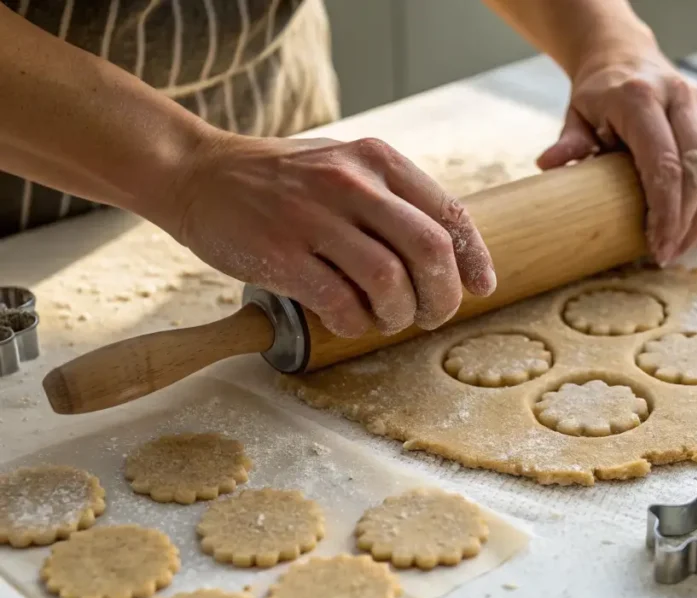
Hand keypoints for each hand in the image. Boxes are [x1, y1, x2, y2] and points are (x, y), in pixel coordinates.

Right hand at [166, 133, 496, 336]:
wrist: (199, 174)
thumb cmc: (284, 180)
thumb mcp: (346, 167)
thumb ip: (395, 200)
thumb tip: (453, 255)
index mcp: (377, 160)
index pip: (449, 213)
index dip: (474, 259)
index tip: (482, 288)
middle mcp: (352, 183)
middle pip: (430, 250)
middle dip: (444, 296)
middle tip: (434, 316)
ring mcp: (314, 218)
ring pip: (390, 283)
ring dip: (399, 315)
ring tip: (388, 320)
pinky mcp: (281, 255)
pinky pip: (341, 305)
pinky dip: (357, 324)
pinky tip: (351, 321)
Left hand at [538, 44, 696, 265]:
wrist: (624, 58)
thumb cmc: (599, 96)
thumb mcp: (577, 116)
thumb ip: (568, 143)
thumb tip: (547, 165)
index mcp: (640, 97)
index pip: (665, 162)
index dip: (666, 211)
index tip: (657, 246)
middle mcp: (681, 97)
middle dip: (688, 221)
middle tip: (670, 253)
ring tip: (687, 244)